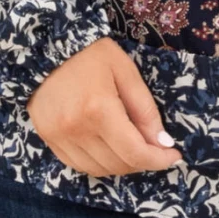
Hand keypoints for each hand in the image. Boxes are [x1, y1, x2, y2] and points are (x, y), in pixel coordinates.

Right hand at [25, 37, 182, 176]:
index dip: (158, 160)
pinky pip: (79, 165)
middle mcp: (76, 129)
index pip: (135, 152)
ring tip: (131, 147)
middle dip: (143, 162)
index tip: (173, 156)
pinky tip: (108, 148)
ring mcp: (58, 137)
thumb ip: (145, 109)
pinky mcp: (48, 139)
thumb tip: (162, 143)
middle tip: (154, 149)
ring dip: (121, 165)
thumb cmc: (90, 55)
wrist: (45, 47)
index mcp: (99, 109)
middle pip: (118, 165)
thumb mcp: (126, 72)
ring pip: (99, 170)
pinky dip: (99, 163)